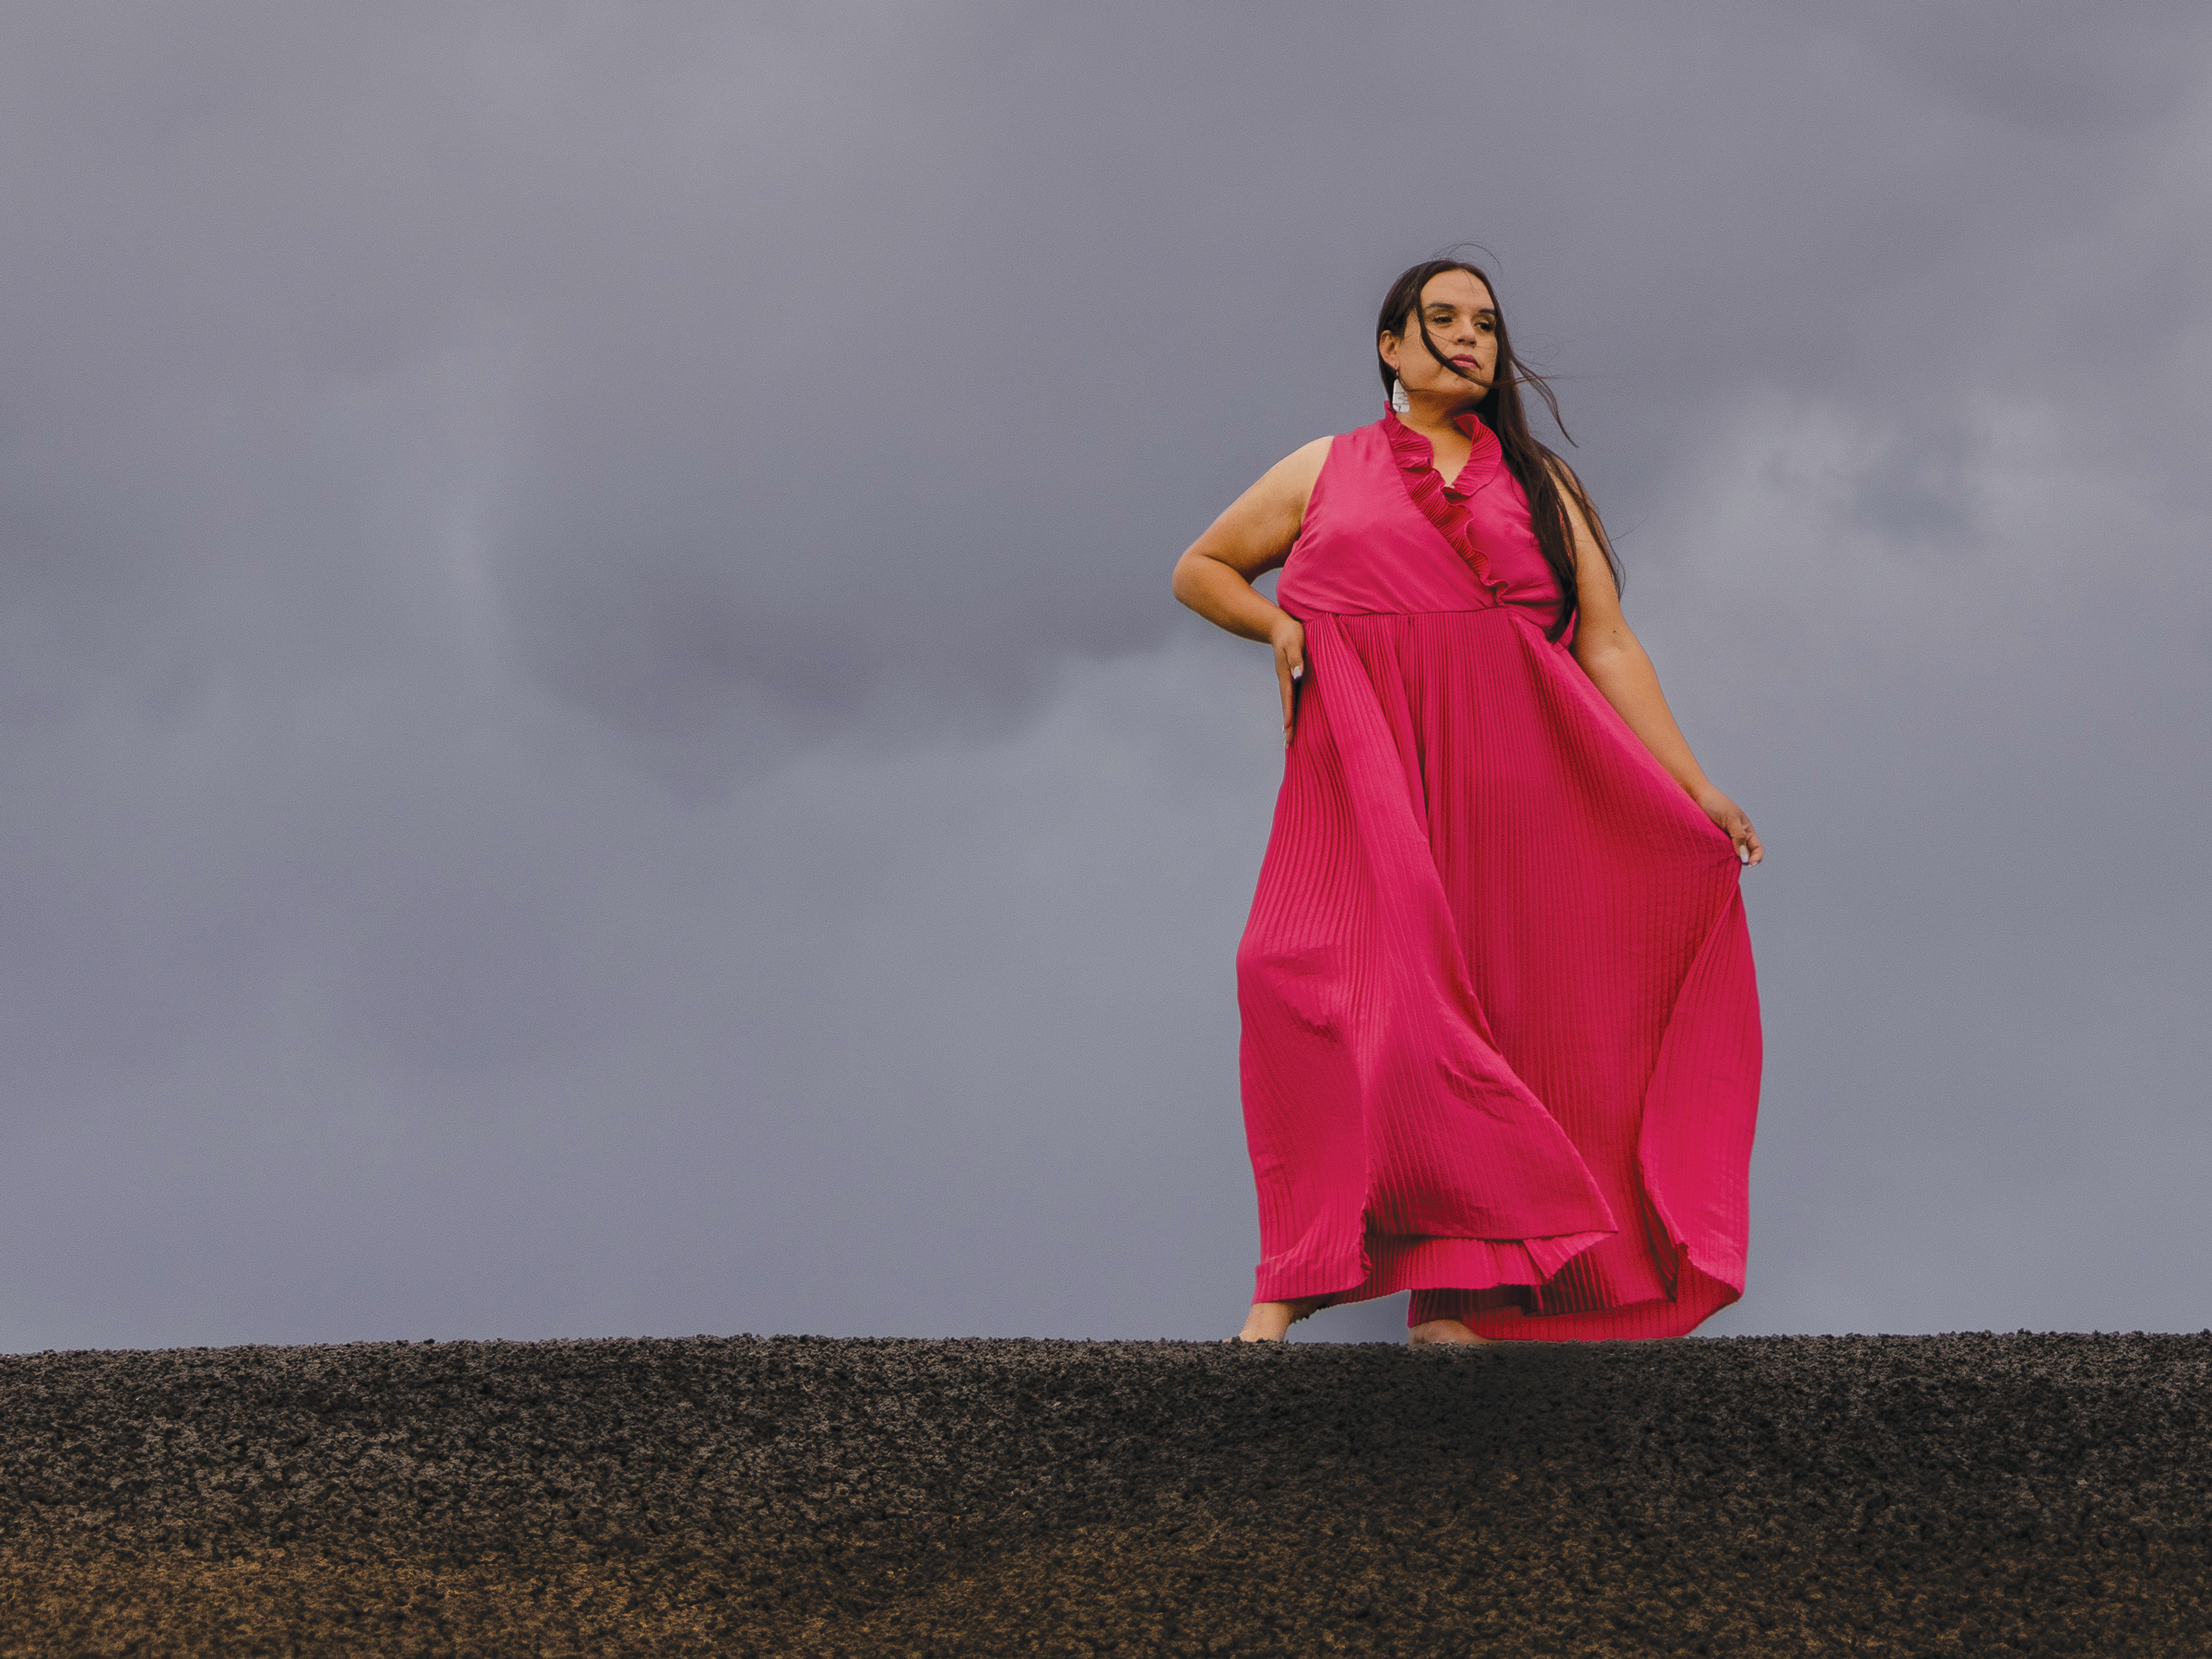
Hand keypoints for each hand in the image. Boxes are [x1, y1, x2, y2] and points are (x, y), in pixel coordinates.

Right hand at [1270, 616, 1306, 745]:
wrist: (1280, 626)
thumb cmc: (1290, 632)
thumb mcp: (1293, 642)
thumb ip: (1296, 658)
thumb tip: (1297, 675)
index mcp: (1286, 675)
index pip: (1288, 699)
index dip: (1289, 715)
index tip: (1288, 731)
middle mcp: (1286, 681)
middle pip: (1287, 707)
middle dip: (1288, 726)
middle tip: (1288, 746)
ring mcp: (1288, 681)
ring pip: (1290, 705)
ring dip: (1291, 721)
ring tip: (1290, 739)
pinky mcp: (1293, 678)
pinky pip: (1294, 698)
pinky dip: (1294, 710)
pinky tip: (1297, 718)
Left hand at [1695, 786, 1763, 865]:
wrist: (1695, 795)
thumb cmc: (1715, 803)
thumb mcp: (1730, 818)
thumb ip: (1738, 835)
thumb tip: (1743, 856)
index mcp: (1746, 830)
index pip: (1757, 848)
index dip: (1756, 857)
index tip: (1749, 863)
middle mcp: (1736, 836)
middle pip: (1743, 856)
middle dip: (1740, 862)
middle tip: (1731, 863)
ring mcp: (1723, 840)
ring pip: (1729, 856)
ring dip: (1727, 861)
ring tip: (1720, 860)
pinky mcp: (1711, 842)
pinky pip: (1716, 854)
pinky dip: (1715, 858)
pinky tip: (1711, 858)